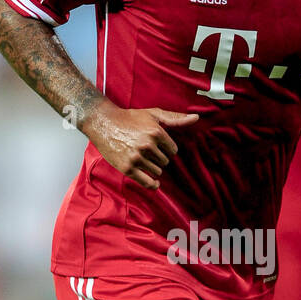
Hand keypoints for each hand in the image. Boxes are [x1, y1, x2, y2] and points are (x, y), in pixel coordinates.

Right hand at [80, 98, 198, 189]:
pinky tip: (154, 183)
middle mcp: (147, 145)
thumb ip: (175, 118)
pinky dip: (152, 184)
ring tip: (142, 158)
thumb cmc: (129, 118)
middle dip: (159, 158)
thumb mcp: (153, 114)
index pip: (173, 150)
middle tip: (146, 150)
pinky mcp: (127, 168)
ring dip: (153, 168)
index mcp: (155, 132)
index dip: (167, 149)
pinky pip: (146, 182)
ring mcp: (136, 158)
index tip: (158, 146)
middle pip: (165, 162)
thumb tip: (197, 118)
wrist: (103, 123)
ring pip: (157, 171)